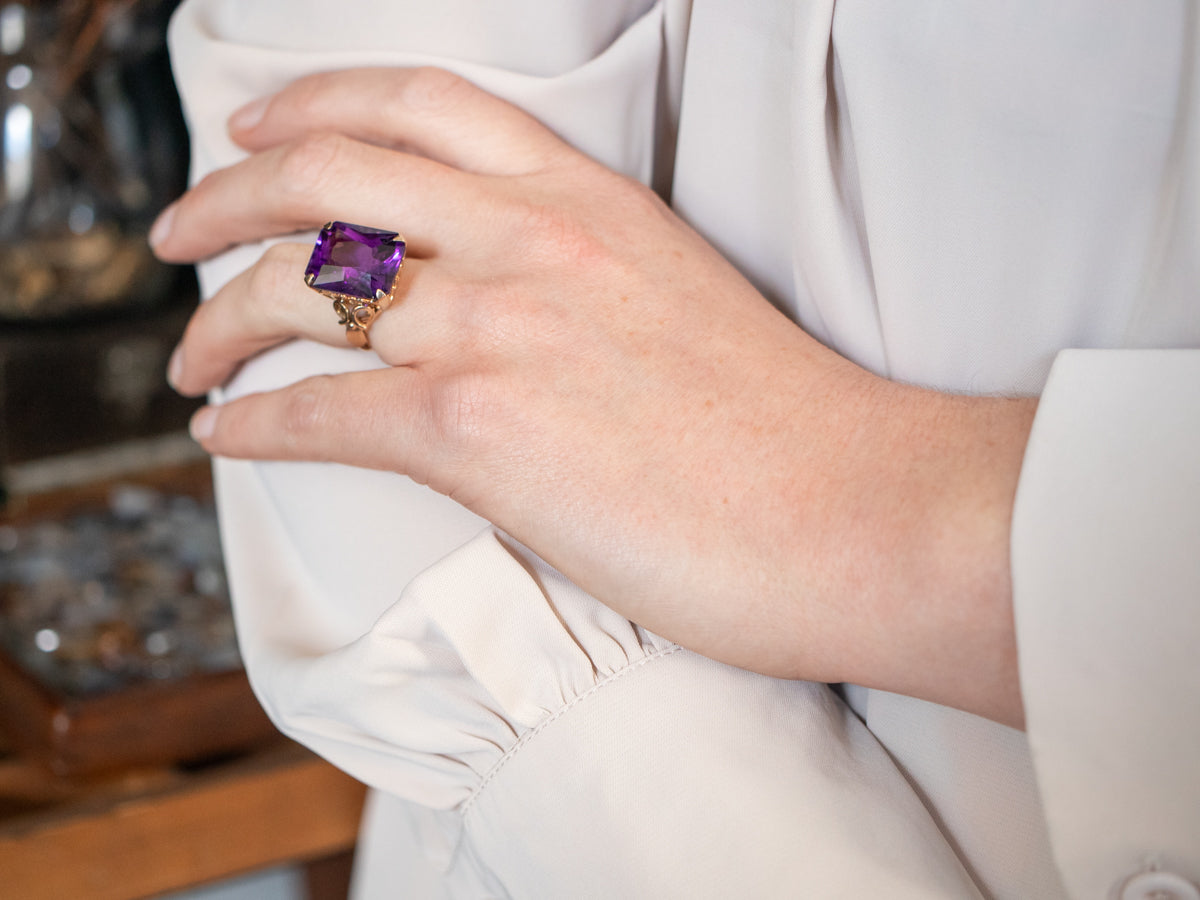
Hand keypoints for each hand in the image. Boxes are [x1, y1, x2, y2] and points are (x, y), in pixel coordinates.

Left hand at [153, 67, 1035, 725]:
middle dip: (221, 197)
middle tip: (175, 231)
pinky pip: (320, 409)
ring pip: (302, 289)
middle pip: (327, 176)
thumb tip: (498, 304)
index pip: (423, 104)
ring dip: (217, 322)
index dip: (317, 104)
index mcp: (588, 201)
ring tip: (190, 355)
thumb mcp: (679, 297)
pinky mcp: (481, 428)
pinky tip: (225, 433)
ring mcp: (502, 325)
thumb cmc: (786, 427)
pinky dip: (253, 422)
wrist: (852, 509)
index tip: (260, 135)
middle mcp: (534, 240)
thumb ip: (581, 277)